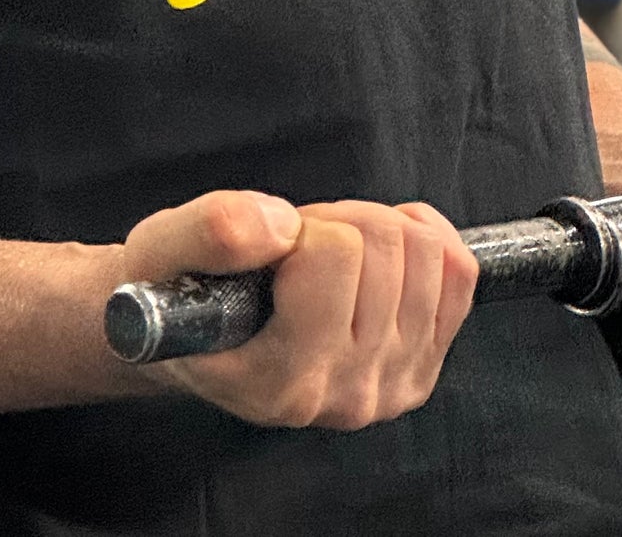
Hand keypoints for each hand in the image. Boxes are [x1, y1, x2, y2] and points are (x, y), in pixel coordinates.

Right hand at [115, 190, 477, 429]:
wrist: (199, 337)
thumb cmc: (178, 292)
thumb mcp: (162, 250)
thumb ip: (213, 232)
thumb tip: (281, 226)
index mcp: (278, 383)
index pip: (336, 256)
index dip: (303, 227)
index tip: (271, 250)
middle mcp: (343, 398)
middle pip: (387, 246)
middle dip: (339, 223)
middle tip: (296, 251)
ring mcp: (389, 390)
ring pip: (427, 252)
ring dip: (376, 231)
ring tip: (326, 259)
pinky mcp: (420, 374)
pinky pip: (459, 272)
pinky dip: (422, 239)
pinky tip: (374, 256)